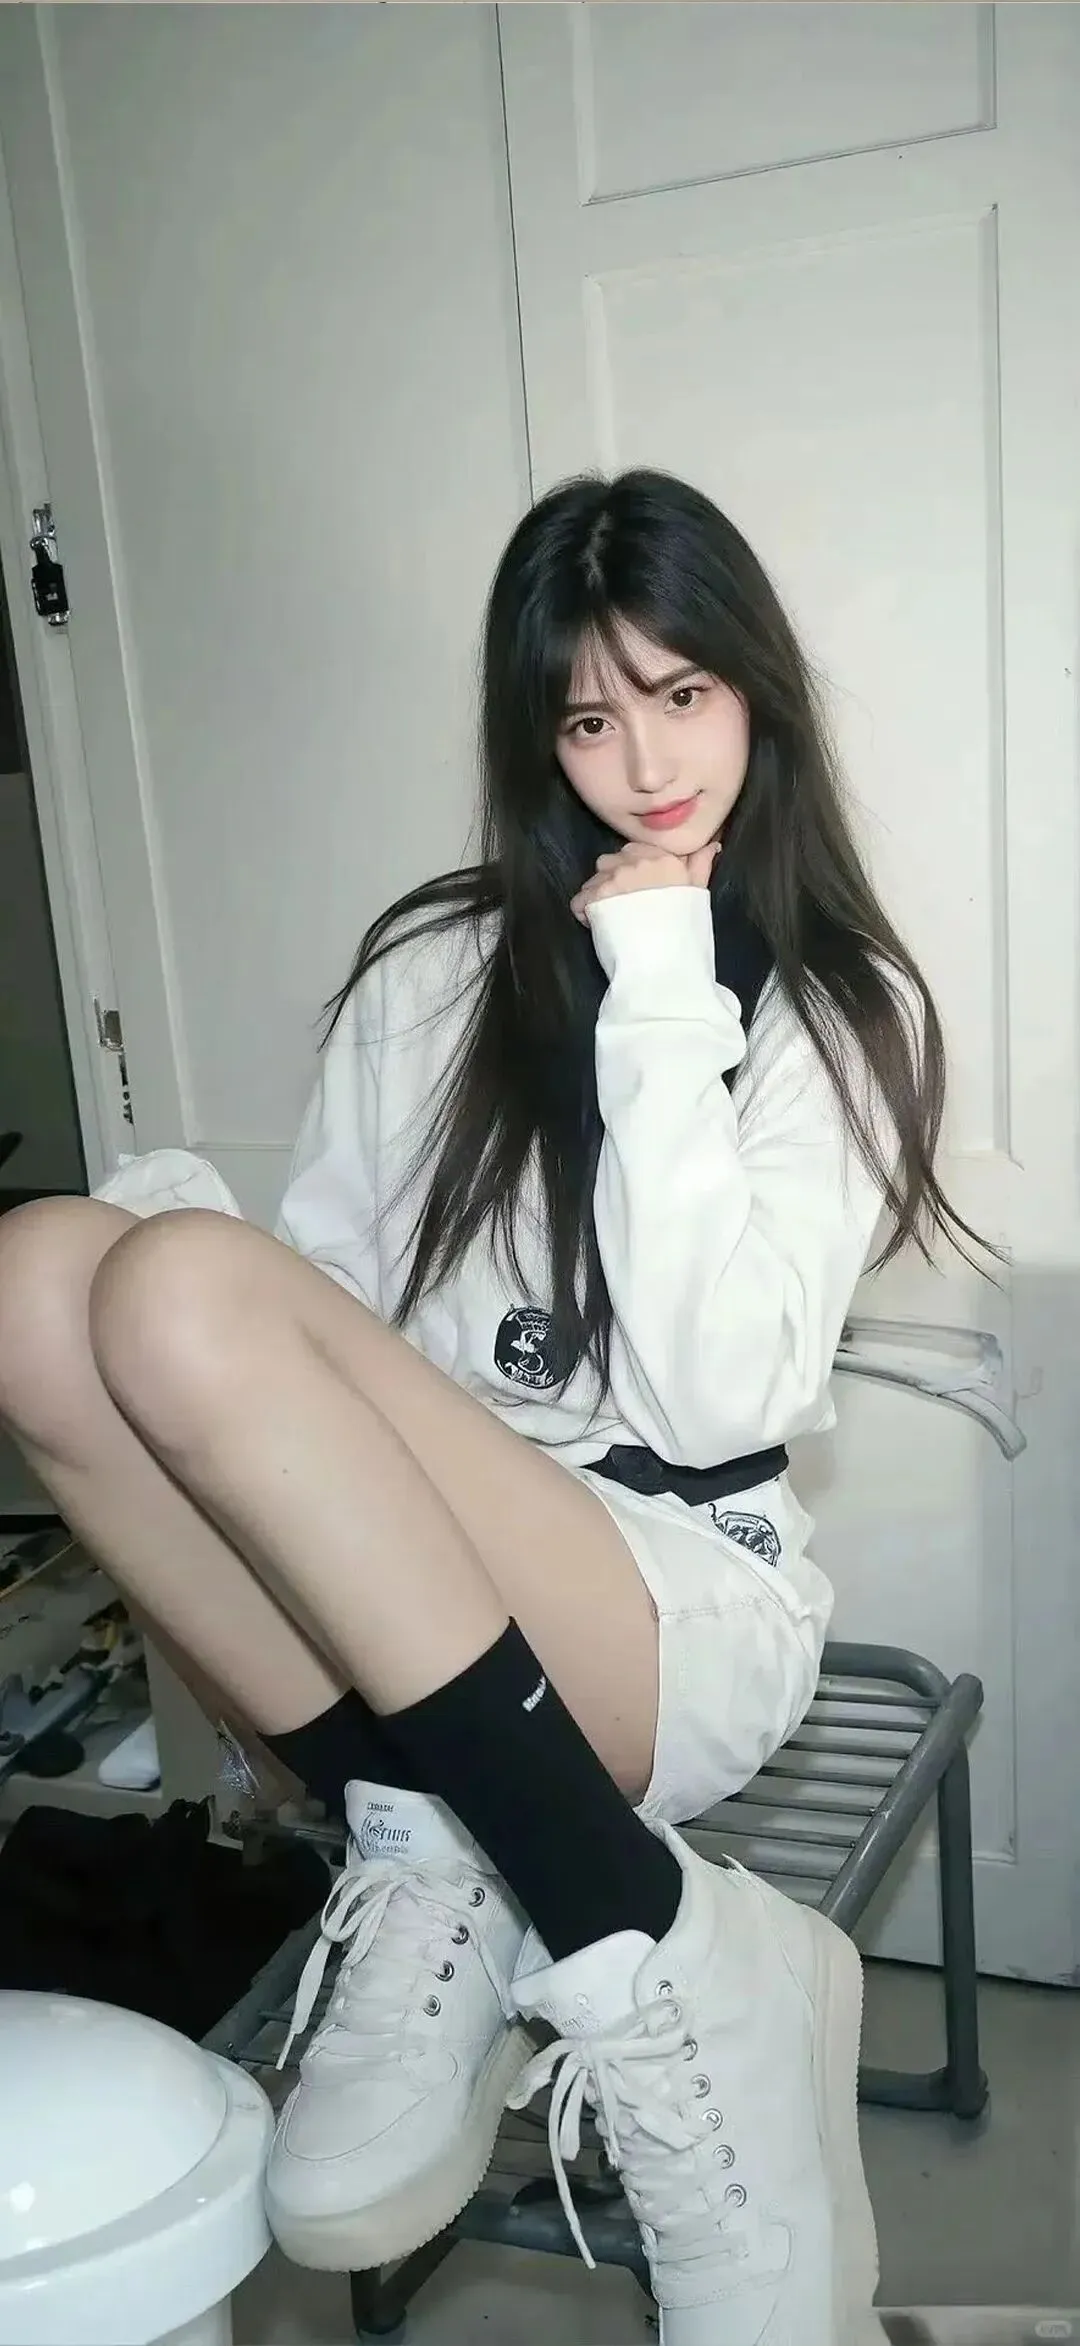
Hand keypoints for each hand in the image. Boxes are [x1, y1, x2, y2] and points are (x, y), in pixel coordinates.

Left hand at [570, 839, 718, 925]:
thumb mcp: (699, 895)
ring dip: (597, 896)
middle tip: (622, 906)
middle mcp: (637, 863)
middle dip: (612, 880)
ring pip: (593, 880)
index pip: (636, 850)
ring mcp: (614, 879)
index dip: (632, 870)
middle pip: (610, 861)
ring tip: (609, 918)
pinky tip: (597, 927)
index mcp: (664, 859)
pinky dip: (584, 913)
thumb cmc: (686, 934)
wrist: (665, 965)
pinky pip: (579, 901)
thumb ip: (700, 865)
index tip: (638, 891)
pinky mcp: (594, 899)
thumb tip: (711, 845)